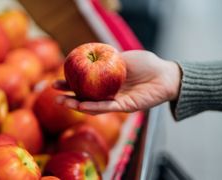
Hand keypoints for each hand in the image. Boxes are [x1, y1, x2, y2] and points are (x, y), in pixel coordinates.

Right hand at [54, 50, 180, 113]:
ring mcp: (116, 102)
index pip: (84, 85)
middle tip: (55, 97)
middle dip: (69, 98)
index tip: (56, 82)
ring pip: (93, 106)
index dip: (70, 84)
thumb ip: (107, 59)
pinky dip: (94, 107)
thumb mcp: (123, 57)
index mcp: (106, 82)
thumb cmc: (146, 64)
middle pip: (85, 98)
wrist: (166, 74)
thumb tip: (88, 55)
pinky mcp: (126, 107)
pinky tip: (82, 105)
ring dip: (77, 105)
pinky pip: (108, 107)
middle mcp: (109, 94)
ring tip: (63, 102)